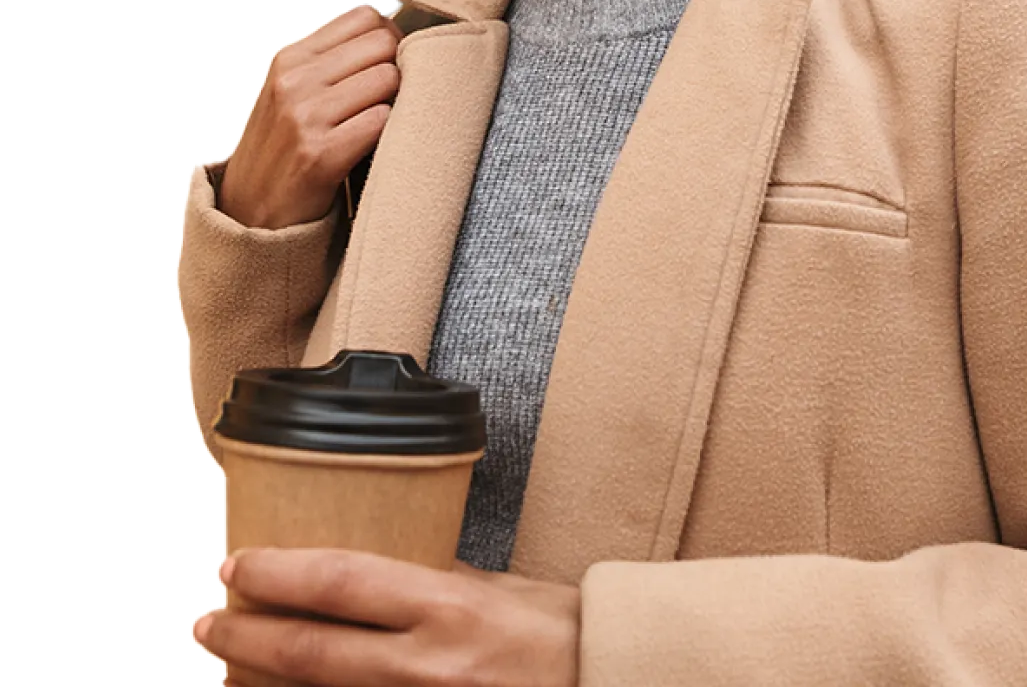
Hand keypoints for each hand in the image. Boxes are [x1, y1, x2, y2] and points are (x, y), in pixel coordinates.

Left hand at [190, 546, 579, 685]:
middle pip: (312, 653)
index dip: (278, 575)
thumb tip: (368, 581)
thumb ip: (431, 583)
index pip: (342, 583)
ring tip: (226, 675)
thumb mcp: (496, 587)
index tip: (235, 564)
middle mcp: (429, 665)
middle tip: (204, 622)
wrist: (608, 679)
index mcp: (449, 606)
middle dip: (247, 637)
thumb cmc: (557, 632)